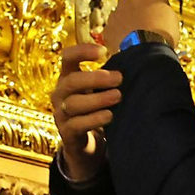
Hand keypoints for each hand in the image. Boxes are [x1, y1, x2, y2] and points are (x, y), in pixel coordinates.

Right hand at [50, 43, 121, 181]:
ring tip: (117, 96)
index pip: (67, 57)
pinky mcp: (67, 133)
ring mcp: (61, 113)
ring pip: (74, 103)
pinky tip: (109, 115)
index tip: (103, 51)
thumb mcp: (96, 90)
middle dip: (96, 78)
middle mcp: (60, 93)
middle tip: (119, 78)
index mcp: (67, 76)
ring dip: (98, 99)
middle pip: (71, 81)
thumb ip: (107, 76)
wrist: (84, 143)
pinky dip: (94, 119)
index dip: (82, 51)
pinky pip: (77, 124)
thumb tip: (134, 61)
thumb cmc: (94, 108)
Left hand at [101, 0, 179, 50]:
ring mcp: (115, 15)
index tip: (156, 2)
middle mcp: (126, 0)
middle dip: (138, 9)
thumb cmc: (162, 32)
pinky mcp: (108, 30)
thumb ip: (162, 0)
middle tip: (148, 22)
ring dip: (128, 22)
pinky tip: (130, 43)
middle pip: (132, 1)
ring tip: (139, 35)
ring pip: (121, 16)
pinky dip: (120, 35)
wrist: (145, 52)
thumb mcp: (171, 13)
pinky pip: (114, 30)